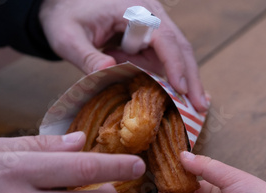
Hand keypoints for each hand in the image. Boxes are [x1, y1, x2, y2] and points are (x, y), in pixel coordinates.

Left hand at [39, 0, 208, 111]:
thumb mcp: (68, 37)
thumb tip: (108, 72)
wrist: (64, 7)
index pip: (163, 37)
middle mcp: (150, 16)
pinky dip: (174, 79)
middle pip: (179, 47)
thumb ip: (87, 56)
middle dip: (191, 77)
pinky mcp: (149, 40)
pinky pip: (165, 60)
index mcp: (134, 10)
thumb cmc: (66, 17)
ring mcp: (152, 28)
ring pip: (177, 55)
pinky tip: (183, 97)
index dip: (175, 64)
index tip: (182, 89)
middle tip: (201, 106)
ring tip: (197, 108)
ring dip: (187, 81)